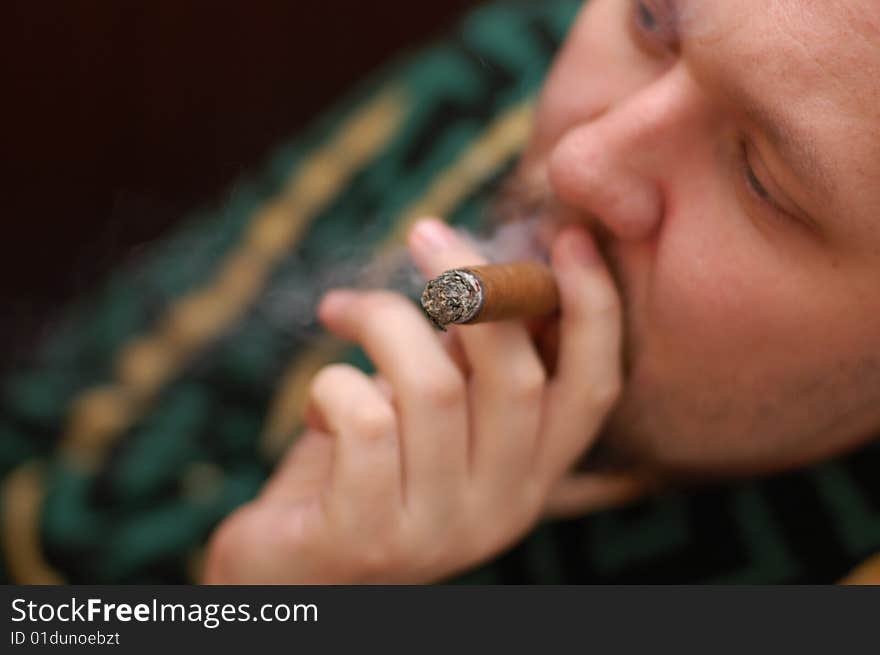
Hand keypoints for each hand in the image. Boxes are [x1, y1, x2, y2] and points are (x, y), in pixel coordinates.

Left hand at [203, 218, 623, 583]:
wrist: (290, 571)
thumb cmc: (357, 472)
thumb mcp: (425, 415)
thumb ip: (465, 363)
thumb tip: (482, 270)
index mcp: (529, 475)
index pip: (592, 392)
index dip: (591, 312)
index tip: (570, 239)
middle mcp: (500, 509)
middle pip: (515, 375)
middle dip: (471, 283)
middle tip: (423, 232)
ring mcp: (437, 531)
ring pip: (434, 388)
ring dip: (382, 323)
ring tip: (342, 312)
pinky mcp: (366, 537)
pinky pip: (364, 422)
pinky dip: (331, 385)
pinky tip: (315, 406)